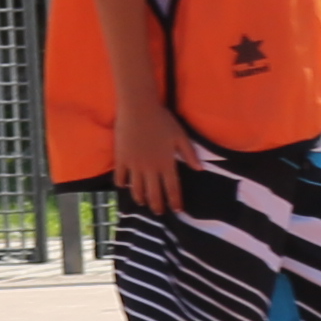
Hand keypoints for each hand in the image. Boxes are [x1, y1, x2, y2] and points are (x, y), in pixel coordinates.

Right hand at [115, 101, 193, 218]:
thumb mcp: (180, 135)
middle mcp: (150, 169)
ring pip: (137, 190)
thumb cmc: (162, 120)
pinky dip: (122, 184)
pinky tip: (125, 186)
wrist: (138, 108)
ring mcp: (134, 165)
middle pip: (154, 194)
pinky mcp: (121, 160)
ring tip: (143, 202)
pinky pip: (120, 178)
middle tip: (159, 212)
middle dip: (157, 206)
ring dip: (141, 198)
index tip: (177, 210)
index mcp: (166, 163)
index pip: (173, 189)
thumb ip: (189, 153)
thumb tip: (200, 169)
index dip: (175, 201)